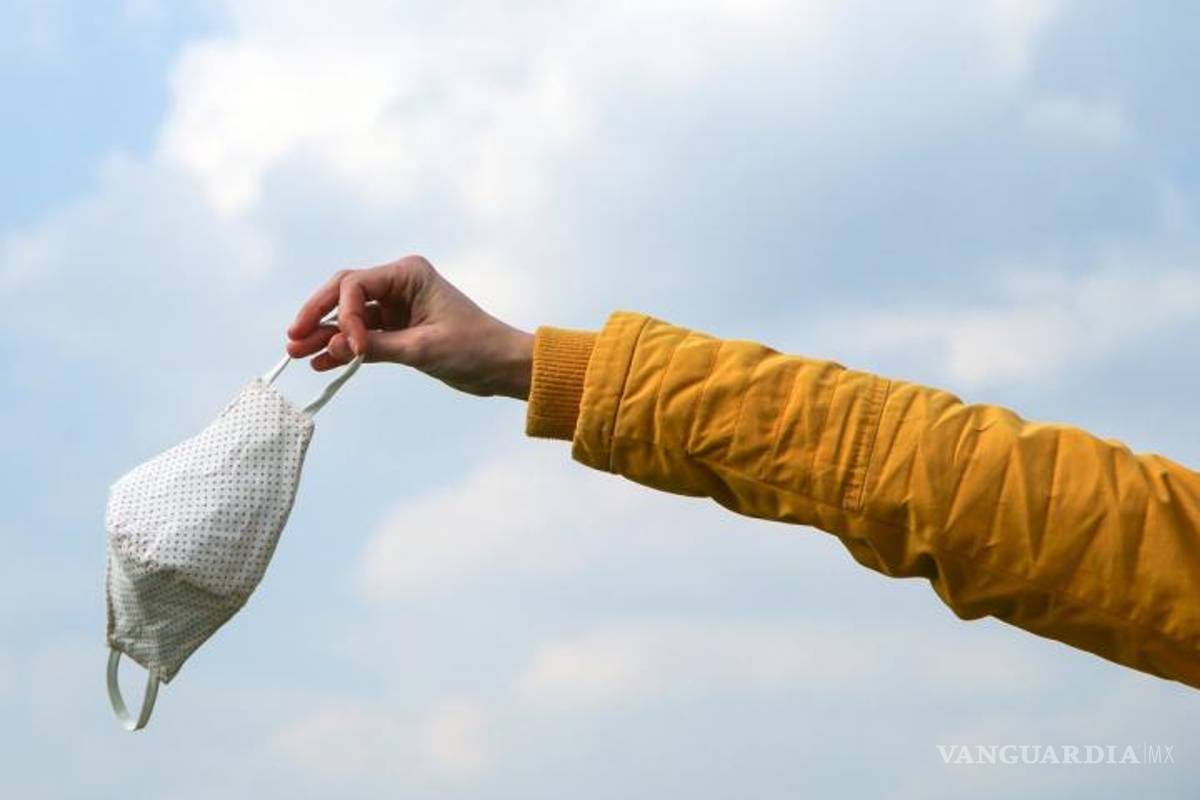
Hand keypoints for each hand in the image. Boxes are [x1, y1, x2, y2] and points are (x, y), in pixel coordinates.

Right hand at [286, 255, 533, 399]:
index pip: (356, 285)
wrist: (503, 366)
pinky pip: (362, 335)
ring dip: (325, 334)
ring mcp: (396, 306)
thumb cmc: (475, 348)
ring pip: (349, 316)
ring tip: (297, 352)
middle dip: (319, 315)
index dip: (343, 315)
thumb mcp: (424, 349)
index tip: (351, 348)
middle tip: (293, 337)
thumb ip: (375, 347)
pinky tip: (322, 362)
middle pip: (344, 293)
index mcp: (409, 274)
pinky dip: (344, 348)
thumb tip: (330, 349)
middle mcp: (399, 283)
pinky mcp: (397, 328)